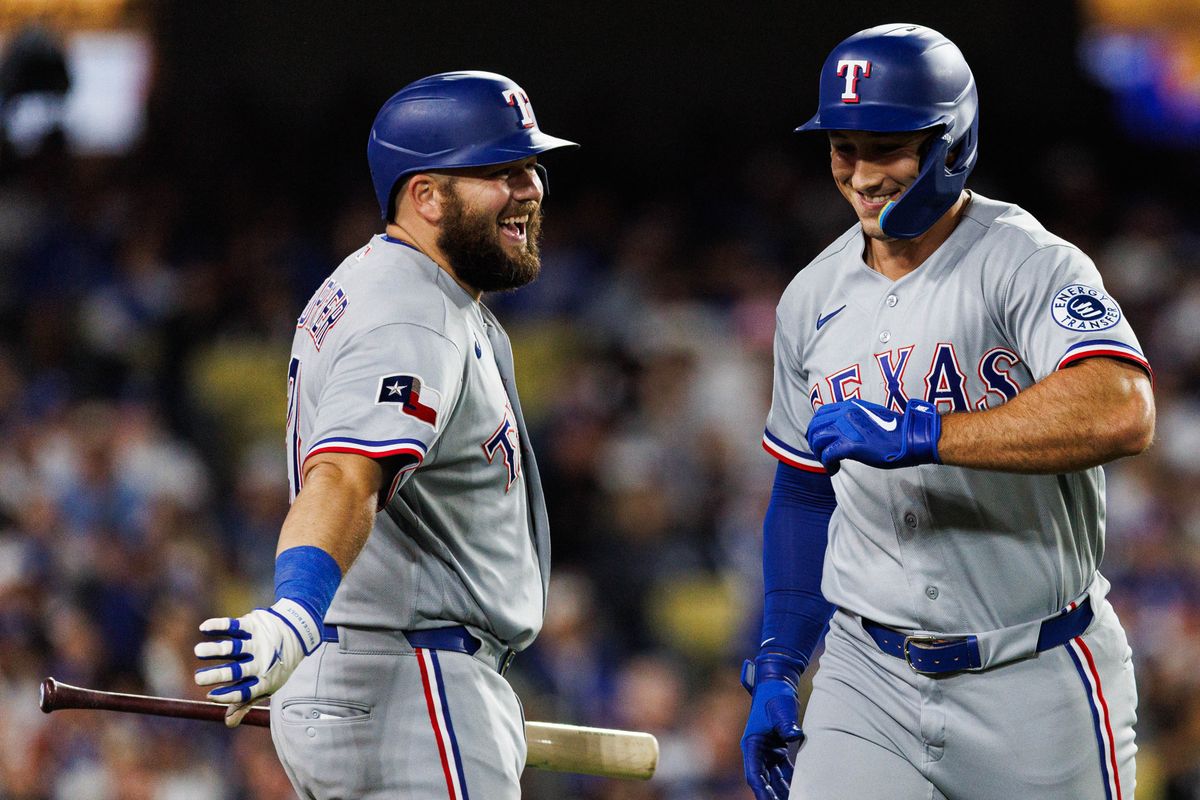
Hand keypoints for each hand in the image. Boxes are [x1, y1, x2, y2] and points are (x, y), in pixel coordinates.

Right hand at [194, 598, 320, 726]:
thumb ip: (245, 703)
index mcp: (263, 680)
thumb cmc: (274, 666)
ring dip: (216, 649)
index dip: (228, 695)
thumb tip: (228, 722)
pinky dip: (220, 626)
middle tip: (198, 678)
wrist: (296, 633)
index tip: (210, 696)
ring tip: (198, 651)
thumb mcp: (266, 686)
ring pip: (234, 647)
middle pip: (237, 671)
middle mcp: (260, 662)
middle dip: (217, 675)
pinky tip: (204, 628)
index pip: (244, 692)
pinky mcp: (253, 625)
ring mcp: (256, 643)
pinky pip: (235, 625)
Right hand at [741, 653, 805, 799]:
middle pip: (764, 779)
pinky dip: (790, 780)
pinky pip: (782, 770)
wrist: (777, 682)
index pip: (754, 774)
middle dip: (772, 795)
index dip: (762, 791)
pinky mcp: (776, 747)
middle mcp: (756, 749)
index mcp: (752, 743)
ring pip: (773, 777)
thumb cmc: (776, 695)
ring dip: (782, 790)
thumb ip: (787, 724)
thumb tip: (795, 736)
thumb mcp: (782, 709)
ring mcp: (766, 749)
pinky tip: (800, 788)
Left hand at [806, 398, 940, 474]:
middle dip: (814, 443)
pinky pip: (828, 455)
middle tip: (823, 454)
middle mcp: (844, 414)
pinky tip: (835, 469)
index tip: (821, 439)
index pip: (820, 414)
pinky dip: (828, 464)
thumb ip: (854, 418)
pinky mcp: (850, 446)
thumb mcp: (869, 416)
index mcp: (849, 406)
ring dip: (820, 454)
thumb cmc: (894, 430)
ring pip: (817, 440)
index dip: (816, 428)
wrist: (910, 438)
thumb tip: (842, 428)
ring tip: (830, 463)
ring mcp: (846, 429)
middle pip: (815, 427)